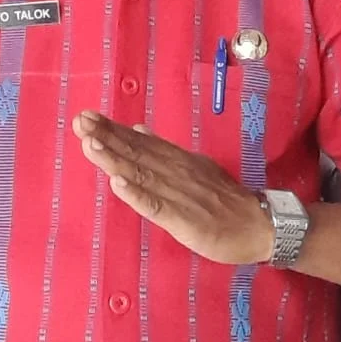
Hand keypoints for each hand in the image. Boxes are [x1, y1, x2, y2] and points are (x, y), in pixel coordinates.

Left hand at [72, 111, 272, 264]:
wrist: (260, 224)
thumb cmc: (224, 199)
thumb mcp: (195, 167)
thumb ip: (164, 151)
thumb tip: (138, 129)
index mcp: (176, 160)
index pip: (140, 141)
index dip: (112, 130)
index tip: (87, 117)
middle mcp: (175, 172)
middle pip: (136, 153)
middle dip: (106, 137)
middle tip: (80, 121)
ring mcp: (179, 194)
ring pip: (142, 174)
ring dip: (115, 159)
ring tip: (91, 145)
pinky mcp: (184, 219)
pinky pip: (157, 206)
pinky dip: (137, 195)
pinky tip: (119, 184)